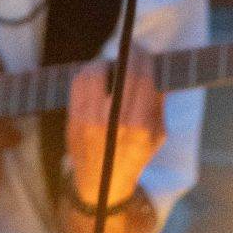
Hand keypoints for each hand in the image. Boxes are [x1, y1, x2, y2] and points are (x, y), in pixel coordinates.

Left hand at [65, 50, 164, 211]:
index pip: (143, 81)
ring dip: (106, 62)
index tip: (146, 51)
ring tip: (113, 64)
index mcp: (140, 128)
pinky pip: (78, 83)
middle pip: (123, 74)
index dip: (144, 60)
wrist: (101, 184)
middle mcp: (115, 124)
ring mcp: (90, 121)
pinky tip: (96, 74)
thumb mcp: (157, 136)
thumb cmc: (134, 156)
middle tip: (133, 48)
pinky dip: (88, 72)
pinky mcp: (73, 119)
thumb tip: (158, 70)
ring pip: (96, 73)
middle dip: (130, 54)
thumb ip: (158, 104)